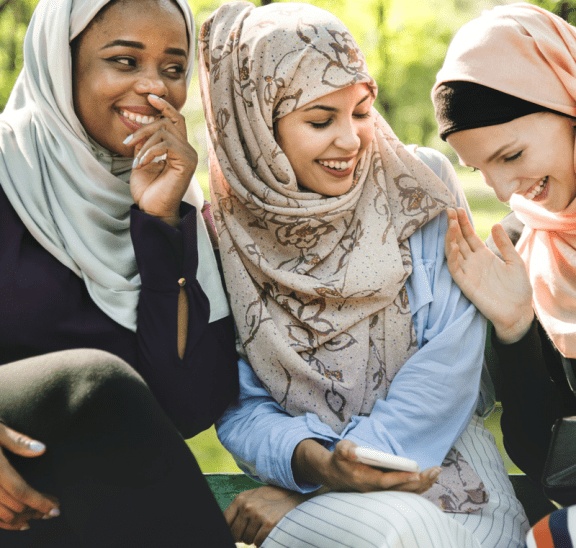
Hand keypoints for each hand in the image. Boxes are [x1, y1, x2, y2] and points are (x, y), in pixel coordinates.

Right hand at [0, 423, 58, 530]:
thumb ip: (18, 442)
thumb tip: (42, 449)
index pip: (22, 491)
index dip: (40, 503)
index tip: (55, 509)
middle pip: (14, 507)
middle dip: (36, 511)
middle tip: (53, 510)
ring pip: (1, 517)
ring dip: (22, 519)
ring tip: (39, 516)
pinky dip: (4, 524)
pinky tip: (18, 523)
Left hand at [126, 94, 197, 226]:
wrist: (153, 210)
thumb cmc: (148, 190)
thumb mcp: (141, 160)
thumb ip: (144, 144)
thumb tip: (140, 126)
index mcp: (178, 148)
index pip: (176, 119)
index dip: (164, 106)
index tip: (149, 97)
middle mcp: (187, 150)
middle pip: (168, 121)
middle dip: (145, 127)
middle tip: (128, 142)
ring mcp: (189, 156)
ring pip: (165, 132)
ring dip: (144, 144)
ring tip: (135, 161)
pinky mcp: (187, 163)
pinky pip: (166, 144)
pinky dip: (149, 152)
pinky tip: (141, 165)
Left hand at [224, 485, 308, 546]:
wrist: (298, 493)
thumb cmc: (275, 496)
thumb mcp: (256, 496)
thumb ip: (242, 507)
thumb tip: (228, 525)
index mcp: (241, 499)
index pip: (225, 521)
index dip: (230, 530)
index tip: (235, 534)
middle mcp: (247, 506)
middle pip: (235, 534)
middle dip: (243, 535)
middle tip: (255, 529)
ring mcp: (258, 515)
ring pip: (247, 540)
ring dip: (255, 537)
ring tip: (265, 526)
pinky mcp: (269, 524)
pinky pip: (258, 542)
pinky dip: (264, 540)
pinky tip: (271, 529)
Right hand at [293, 439, 440, 494]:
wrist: (335, 474)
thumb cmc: (340, 458)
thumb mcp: (340, 449)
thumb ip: (345, 449)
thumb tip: (351, 451)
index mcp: (363, 478)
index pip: (384, 481)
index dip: (401, 478)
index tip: (416, 473)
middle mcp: (373, 489)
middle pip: (399, 489)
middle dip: (419, 481)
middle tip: (435, 471)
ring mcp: (379, 492)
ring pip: (404, 492)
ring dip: (422, 484)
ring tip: (436, 473)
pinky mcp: (384, 492)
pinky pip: (404, 492)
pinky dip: (418, 487)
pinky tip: (429, 479)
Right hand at [445, 207, 533, 343]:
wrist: (518, 312)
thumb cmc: (518, 289)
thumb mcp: (515, 261)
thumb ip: (504, 244)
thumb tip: (495, 224)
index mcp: (484, 256)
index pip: (469, 236)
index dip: (463, 223)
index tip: (457, 208)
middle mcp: (473, 262)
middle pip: (459, 240)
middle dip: (454, 225)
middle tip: (449, 210)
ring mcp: (468, 272)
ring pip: (454, 252)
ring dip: (451, 238)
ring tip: (451, 224)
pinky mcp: (465, 283)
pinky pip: (455, 268)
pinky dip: (452, 257)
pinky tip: (453, 245)